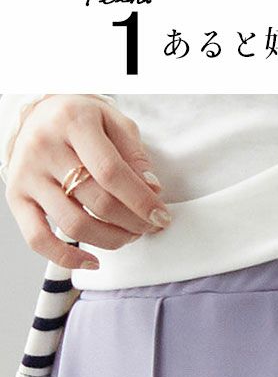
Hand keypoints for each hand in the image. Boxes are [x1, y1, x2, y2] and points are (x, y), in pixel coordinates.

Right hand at [4, 94, 170, 269]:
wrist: (41, 114)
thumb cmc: (85, 121)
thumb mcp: (116, 124)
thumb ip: (135, 156)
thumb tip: (152, 191)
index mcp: (73, 122)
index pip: (112, 172)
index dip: (142, 201)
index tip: (162, 216)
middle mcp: (44, 147)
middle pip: (98, 202)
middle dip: (133, 222)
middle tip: (150, 226)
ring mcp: (26, 175)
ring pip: (74, 224)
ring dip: (111, 239)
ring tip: (130, 235)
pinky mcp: (16, 198)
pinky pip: (37, 238)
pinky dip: (66, 257)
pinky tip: (92, 261)